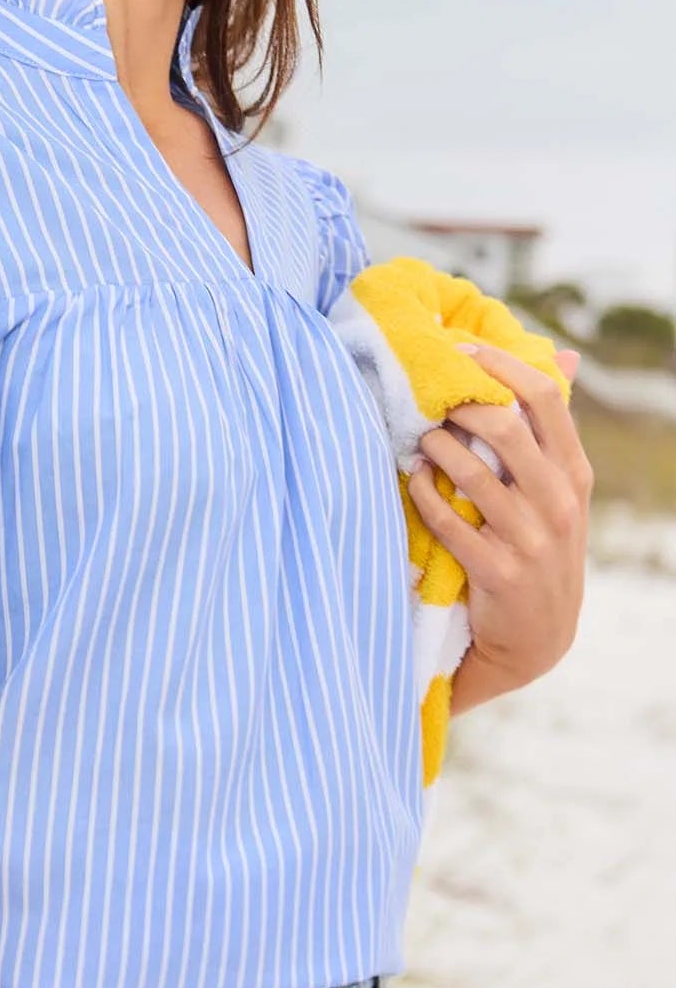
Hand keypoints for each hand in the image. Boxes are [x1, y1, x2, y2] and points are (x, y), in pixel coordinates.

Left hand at [407, 340, 592, 694]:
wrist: (537, 636)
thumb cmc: (540, 546)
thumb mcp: (560, 491)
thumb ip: (551, 429)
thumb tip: (564, 354)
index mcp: (574, 474)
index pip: (546, 398)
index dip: (501, 365)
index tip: (463, 351)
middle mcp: (558, 502)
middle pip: (505, 427)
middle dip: (458, 406)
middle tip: (429, 400)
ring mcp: (529, 538)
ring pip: (471, 471)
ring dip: (434, 446)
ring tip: (417, 438)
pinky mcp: (497, 570)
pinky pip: (448, 520)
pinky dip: (423, 493)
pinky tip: (413, 478)